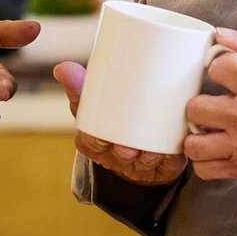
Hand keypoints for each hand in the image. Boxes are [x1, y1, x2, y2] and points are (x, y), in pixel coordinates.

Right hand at [53, 61, 187, 187]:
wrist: (139, 140)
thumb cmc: (112, 119)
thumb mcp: (93, 103)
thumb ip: (79, 87)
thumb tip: (61, 68)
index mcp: (95, 143)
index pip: (90, 144)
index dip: (97, 143)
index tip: (102, 137)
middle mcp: (117, 156)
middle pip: (119, 156)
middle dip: (124, 152)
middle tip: (129, 147)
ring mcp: (141, 164)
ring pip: (144, 163)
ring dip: (149, 158)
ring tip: (155, 150)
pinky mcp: (164, 166)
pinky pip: (167, 167)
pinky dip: (171, 160)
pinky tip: (174, 153)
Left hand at [184, 26, 236, 212]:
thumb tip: (221, 34)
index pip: (216, 67)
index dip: (223, 68)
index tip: (232, 75)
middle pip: (194, 105)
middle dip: (205, 99)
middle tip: (220, 101)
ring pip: (192, 142)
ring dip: (198, 132)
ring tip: (213, 126)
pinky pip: (204, 168)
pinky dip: (205, 159)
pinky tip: (218, 146)